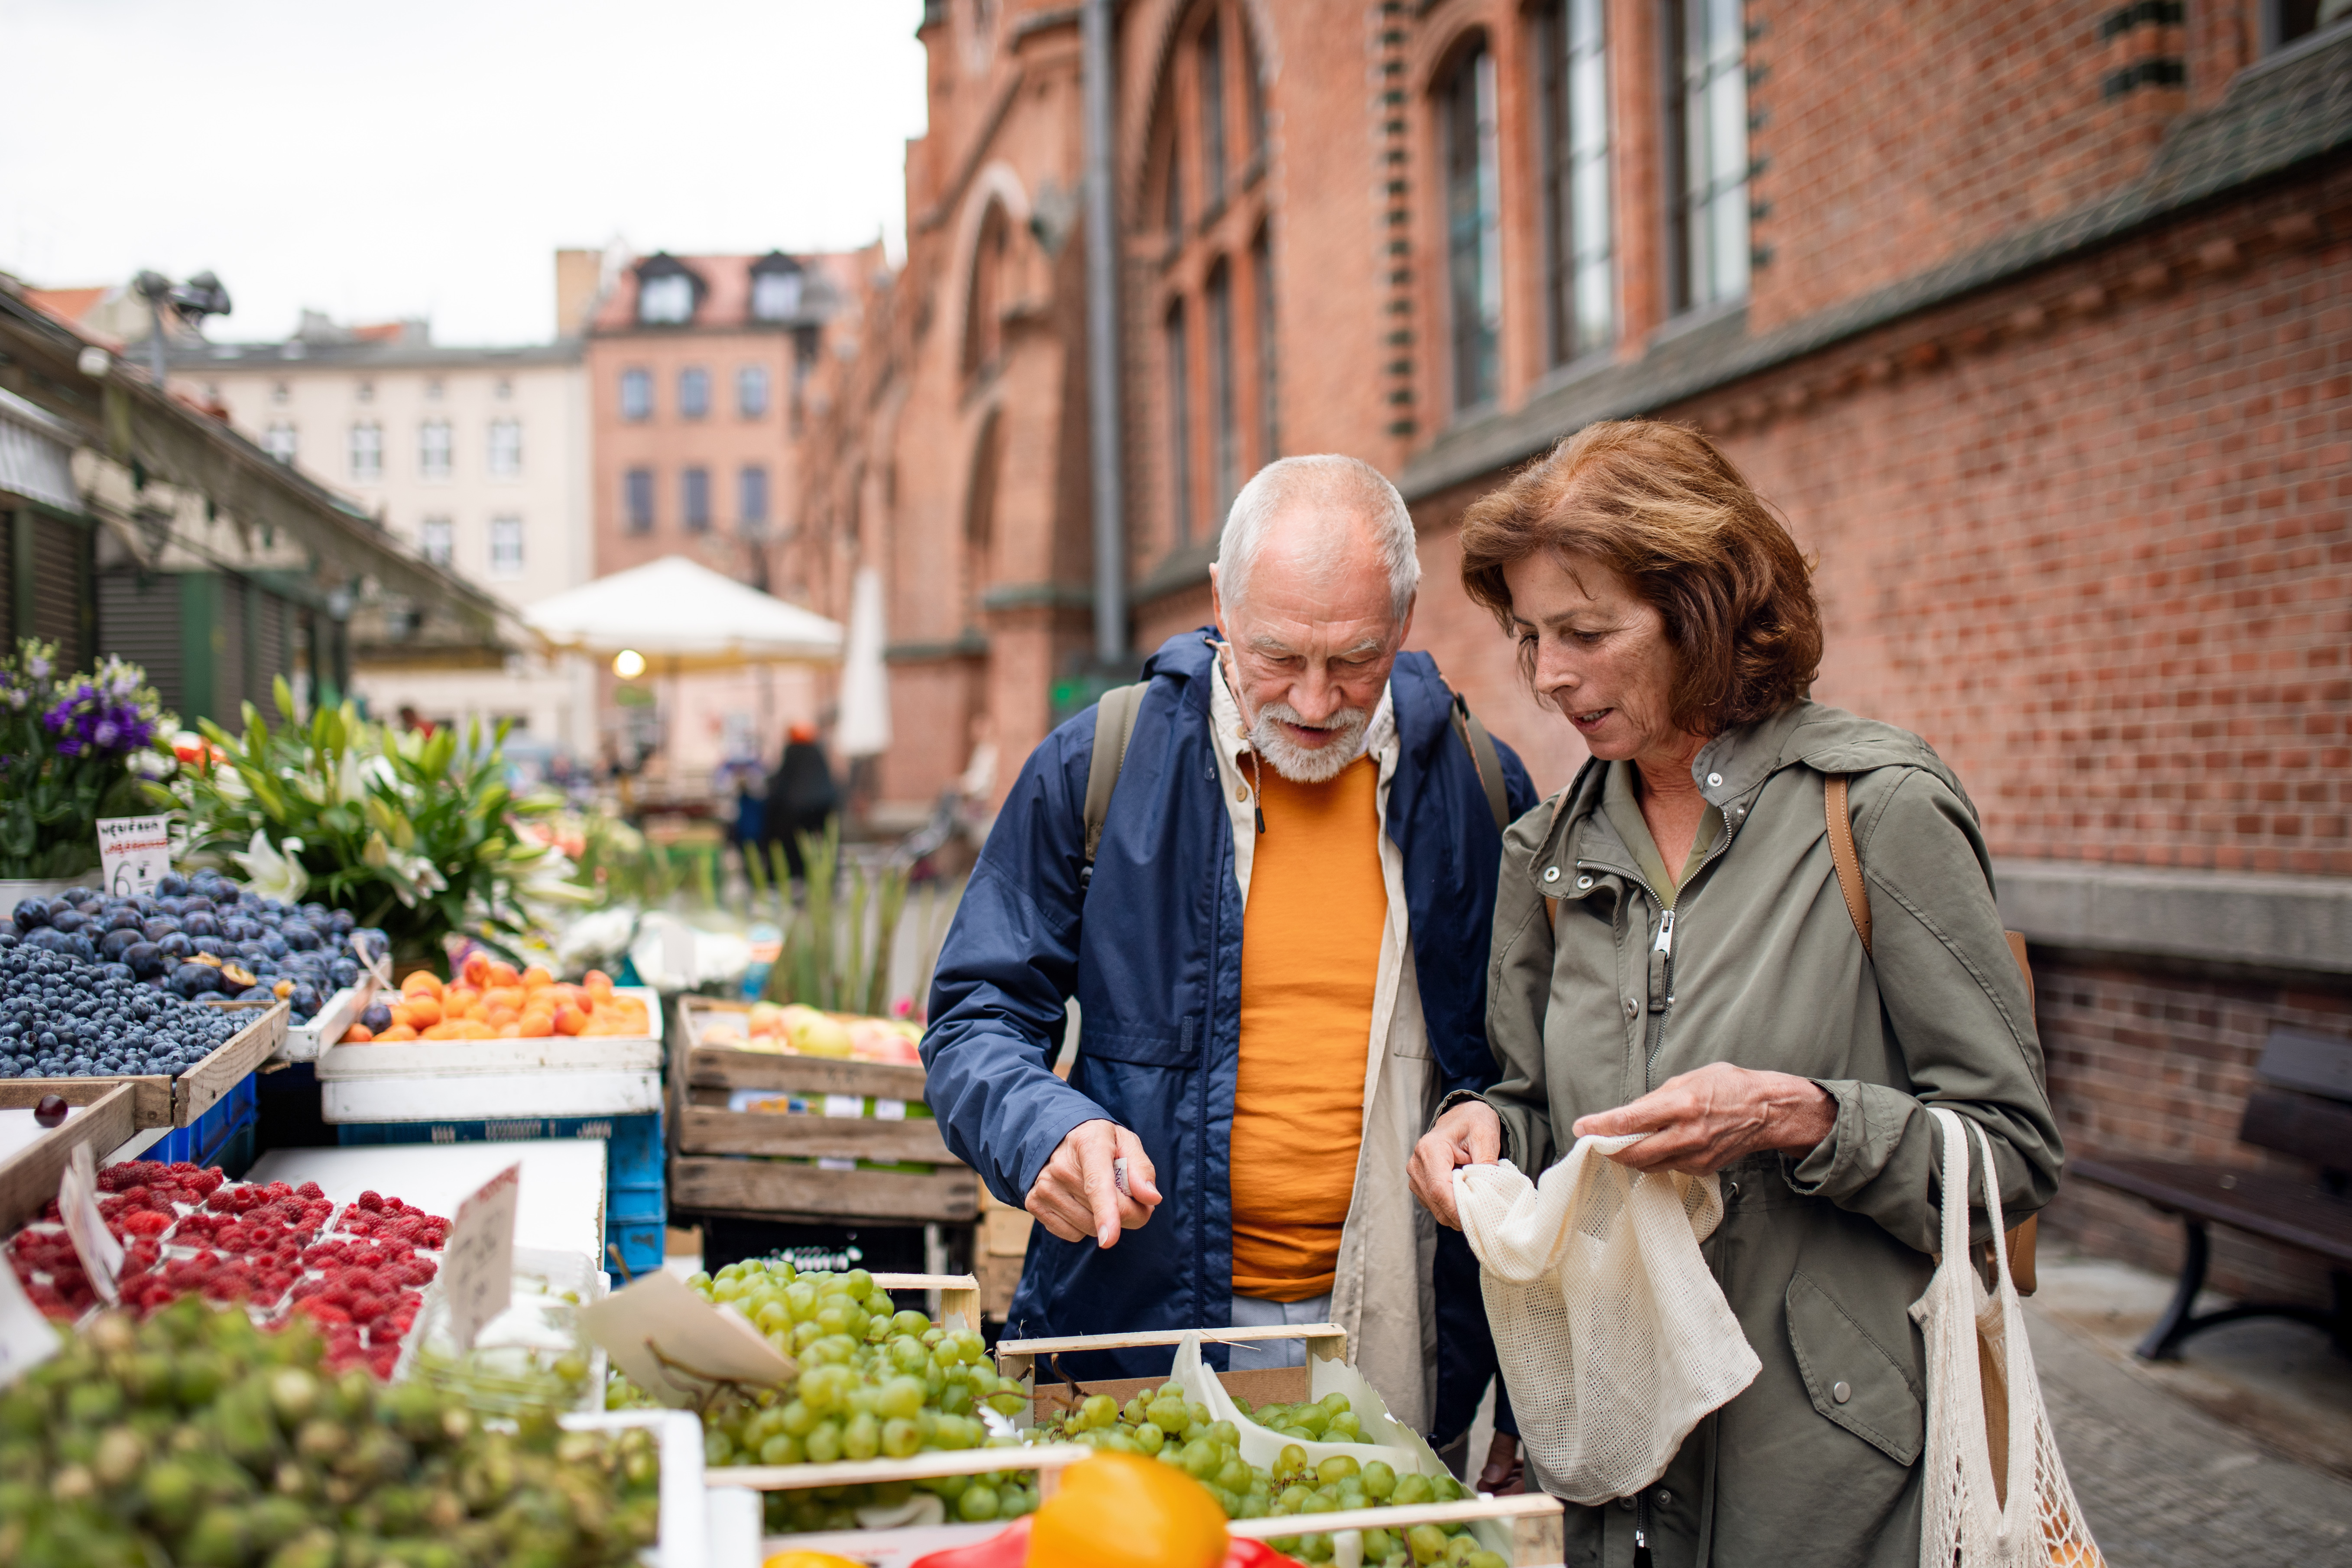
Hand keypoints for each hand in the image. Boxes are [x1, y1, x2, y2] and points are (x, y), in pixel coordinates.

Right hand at [1026, 1119, 1161, 1247]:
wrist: (1061, 1140)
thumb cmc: (1101, 1143)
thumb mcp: (1126, 1143)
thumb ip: (1141, 1169)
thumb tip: (1151, 1198)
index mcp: (1088, 1144)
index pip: (1097, 1184)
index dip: (1106, 1212)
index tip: (1109, 1239)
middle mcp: (1060, 1166)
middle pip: (1101, 1212)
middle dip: (1127, 1212)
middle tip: (1129, 1195)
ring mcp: (1044, 1186)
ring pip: (1088, 1228)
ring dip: (1103, 1220)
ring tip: (1100, 1195)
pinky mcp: (1034, 1203)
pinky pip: (1072, 1234)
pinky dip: (1083, 1226)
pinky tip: (1080, 1203)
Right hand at [1409, 1100, 1502, 1229]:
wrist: (1462, 1117)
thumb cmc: (1474, 1122)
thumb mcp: (1486, 1135)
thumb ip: (1487, 1162)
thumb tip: (1489, 1191)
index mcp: (1430, 1148)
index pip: (1439, 1189)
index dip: (1457, 1209)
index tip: (1479, 1217)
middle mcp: (1417, 1163)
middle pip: (1436, 1202)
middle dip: (1461, 1214)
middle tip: (1486, 1215)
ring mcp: (1416, 1176)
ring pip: (1436, 1209)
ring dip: (1458, 1213)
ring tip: (1478, 1203)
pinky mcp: (1420, 1185)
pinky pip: (1436, 1207)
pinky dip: (1453, 1210)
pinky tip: (1467, 1199)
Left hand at [1571, 1062, 1835, 1175]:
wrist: (1767, 1111)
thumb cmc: (1728, 1086)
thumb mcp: (1687, 1079)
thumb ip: (1655, 1100)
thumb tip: (1627, 1115)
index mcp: (1681, 1104)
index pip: (1631, 1120)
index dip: (1601, 1126)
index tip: (1581, 1127)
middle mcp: (1687, 1134)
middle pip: (1634, 1152)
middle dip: (1608, 1149)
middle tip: (1592, 1142)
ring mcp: (1695, 1155)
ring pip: (1647, 1164)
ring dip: (1628, 1156)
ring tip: (1616, 1144)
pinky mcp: (1702, 1168)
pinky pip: (1667, 1167)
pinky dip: (1652, 1160)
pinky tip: (1648, 1148)